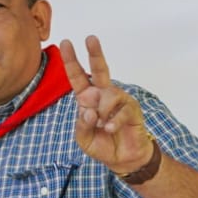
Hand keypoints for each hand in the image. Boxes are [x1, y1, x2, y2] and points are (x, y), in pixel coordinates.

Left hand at [59, 35, 153, 173]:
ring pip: (109, 96)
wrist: (122, 158)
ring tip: (103, 127)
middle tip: (90, 38)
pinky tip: (110, 129)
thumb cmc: (101, 144)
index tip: (65, 43)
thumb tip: (89, 111)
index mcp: (86, 98)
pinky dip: (113, 123)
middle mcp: (102, 95)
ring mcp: (118, 100)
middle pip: (98, 70)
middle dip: (95, 54)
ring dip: (103, 114)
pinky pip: (120, 111)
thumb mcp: (83, 138)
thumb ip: (82, 125)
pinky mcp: (132, 108)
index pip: (77, 76)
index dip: (71, 60)